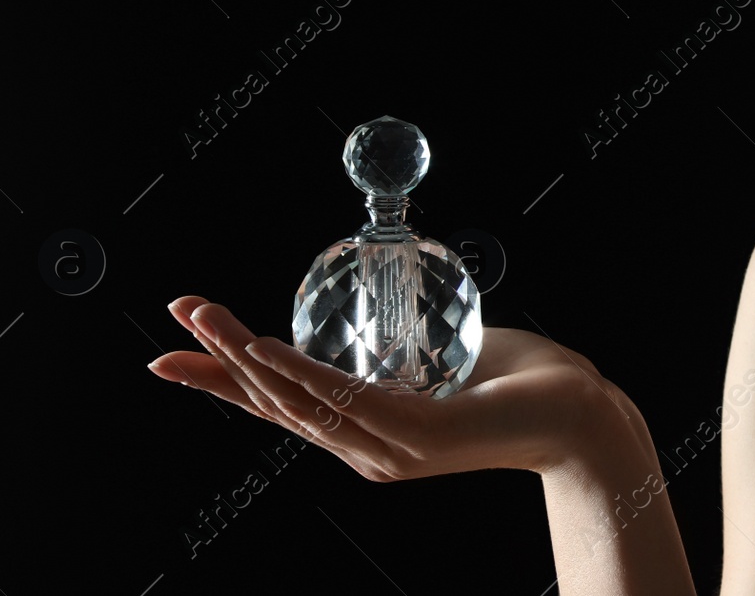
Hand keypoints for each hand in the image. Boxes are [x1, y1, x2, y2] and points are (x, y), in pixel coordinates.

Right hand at [148, 296, 626, 479]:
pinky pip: (348, 399)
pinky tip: (266, 347)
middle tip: (173, 316)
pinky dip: (299, 372)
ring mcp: (391, 447)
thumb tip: (384, 305)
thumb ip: (409, 344)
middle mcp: (368, 449)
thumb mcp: (448, 356)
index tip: (169, 353)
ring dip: (246, 355)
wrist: (585, 416)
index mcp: (368, 431)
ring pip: (301, 401)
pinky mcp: (420, 436)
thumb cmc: (521, 381)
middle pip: (274, 404)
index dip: (222, 381)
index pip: (280, 406)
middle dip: (217, 361)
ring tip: (207, 316)